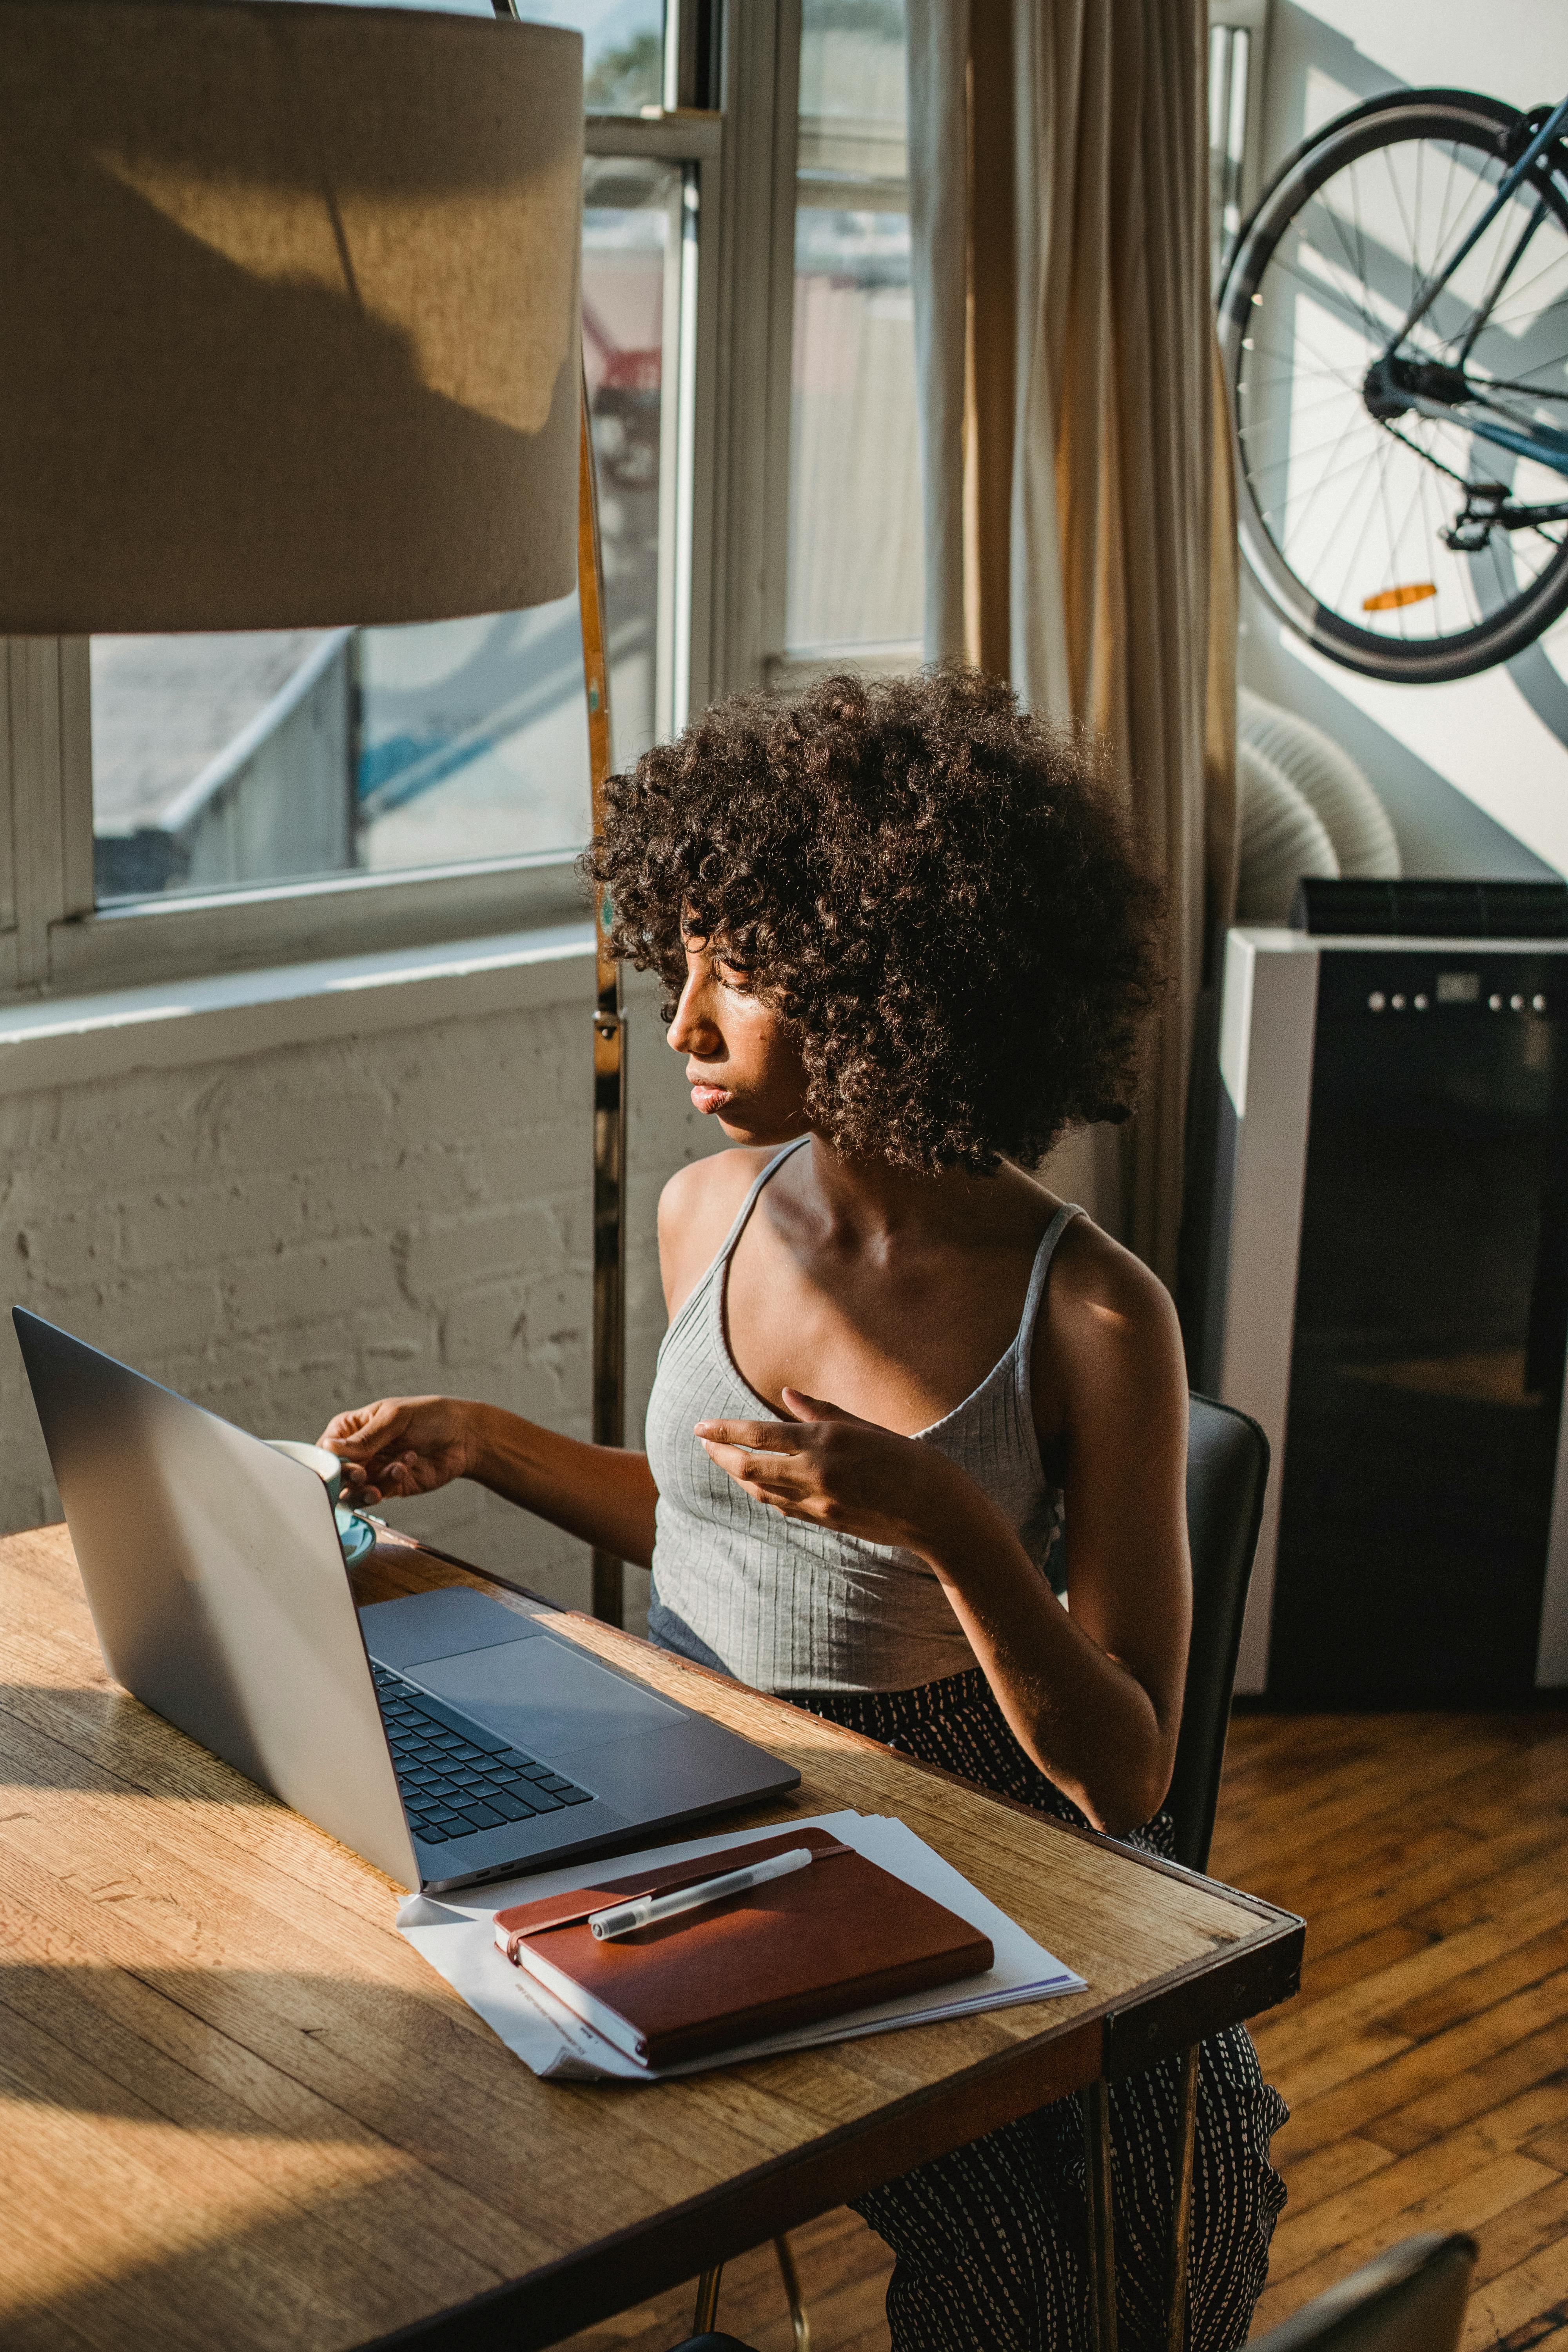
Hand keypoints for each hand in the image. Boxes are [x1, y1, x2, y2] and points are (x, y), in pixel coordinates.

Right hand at [317, 1395, 479, 1505]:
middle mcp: (359, 1452)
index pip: (325, 1450)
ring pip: (353, 1492)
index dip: (330, 1461)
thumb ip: (364, 1438)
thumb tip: (329, 1449)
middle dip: (349, 1477)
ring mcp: (373, 1471)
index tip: (345, 1465)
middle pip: (336, 1475)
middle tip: (363, 1474)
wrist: (465, 1436)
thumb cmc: (429, 1416)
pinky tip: (404, 1467)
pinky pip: (377, 1495)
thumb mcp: (395, 1419)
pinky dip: (388, 1484)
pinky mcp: (390, 1487)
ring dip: (367, 1487)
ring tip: (390, 1472)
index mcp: (352, 1429)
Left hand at [695, 1388, 968, 1560]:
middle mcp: (816, 1473)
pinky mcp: (826, 1522)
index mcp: (826, 1440)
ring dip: (739, 1477)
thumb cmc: (909, 1460)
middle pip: (748, 1468)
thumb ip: (822, 1412)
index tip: (700, 1426)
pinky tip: (761, 1485)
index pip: (759, 1434)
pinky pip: (784, 1508)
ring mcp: (819, 1502)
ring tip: (726, 1461)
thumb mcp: (866, 1426)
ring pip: (762, 1491)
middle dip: (720, 1455)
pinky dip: (766, 1494)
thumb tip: (786, 1396)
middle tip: (704, 1443)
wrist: (938, 1511)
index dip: (723, 1430)